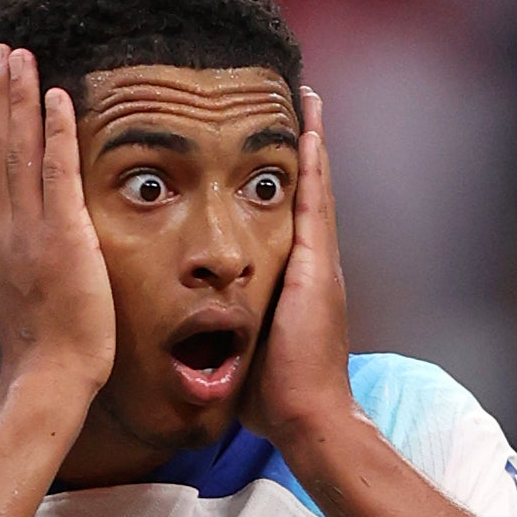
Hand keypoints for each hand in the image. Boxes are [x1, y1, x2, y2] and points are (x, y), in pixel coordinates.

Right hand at [0, 43, 114, 404]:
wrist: (46, 384)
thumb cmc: (30, 361)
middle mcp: (1, 231)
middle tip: (0, 54)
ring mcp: (29, 231)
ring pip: (19, 150)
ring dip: (19, 98)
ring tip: (20, 58)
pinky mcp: (64, 236)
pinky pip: (58, 172)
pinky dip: (56, 131)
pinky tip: (57, 97)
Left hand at [244, 87, 354, 449]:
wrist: (306, 416)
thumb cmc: (273, 398)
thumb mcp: (242, 357)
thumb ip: (226, 340)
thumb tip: (197, 350)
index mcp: (297, 283)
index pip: (290, 221)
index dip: (285, 185)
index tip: (280, 150)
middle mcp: (314, 265)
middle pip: (308, 194)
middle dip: (306, 150)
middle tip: (303, 105)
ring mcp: (319, 263)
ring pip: (315, 189)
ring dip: (313, 144)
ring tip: (308, 101)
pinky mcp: (316, 265)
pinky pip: (313, 203)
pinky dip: (313, 166)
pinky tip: (310, 131)